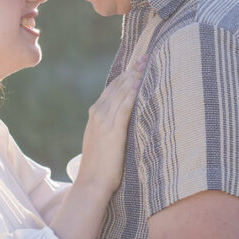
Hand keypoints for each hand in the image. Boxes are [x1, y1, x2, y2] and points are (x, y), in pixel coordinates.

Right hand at [76, 56, 144, 196]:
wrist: (91, 182)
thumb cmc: (100, 166)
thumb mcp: (102, 140)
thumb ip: (109, 127)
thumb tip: (123, 120)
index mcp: (95, 114)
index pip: (112, 88)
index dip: (125, 75)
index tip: (137, 63)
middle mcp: (98, 114)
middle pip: (117, 86)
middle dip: (132, 71)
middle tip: (146, 56)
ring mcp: (105, 122)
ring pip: (121, 93)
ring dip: (134, 77)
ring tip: (147, 64)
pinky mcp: (114, 131)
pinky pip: (124, 108)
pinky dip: (132, 94)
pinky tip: (140, 84)